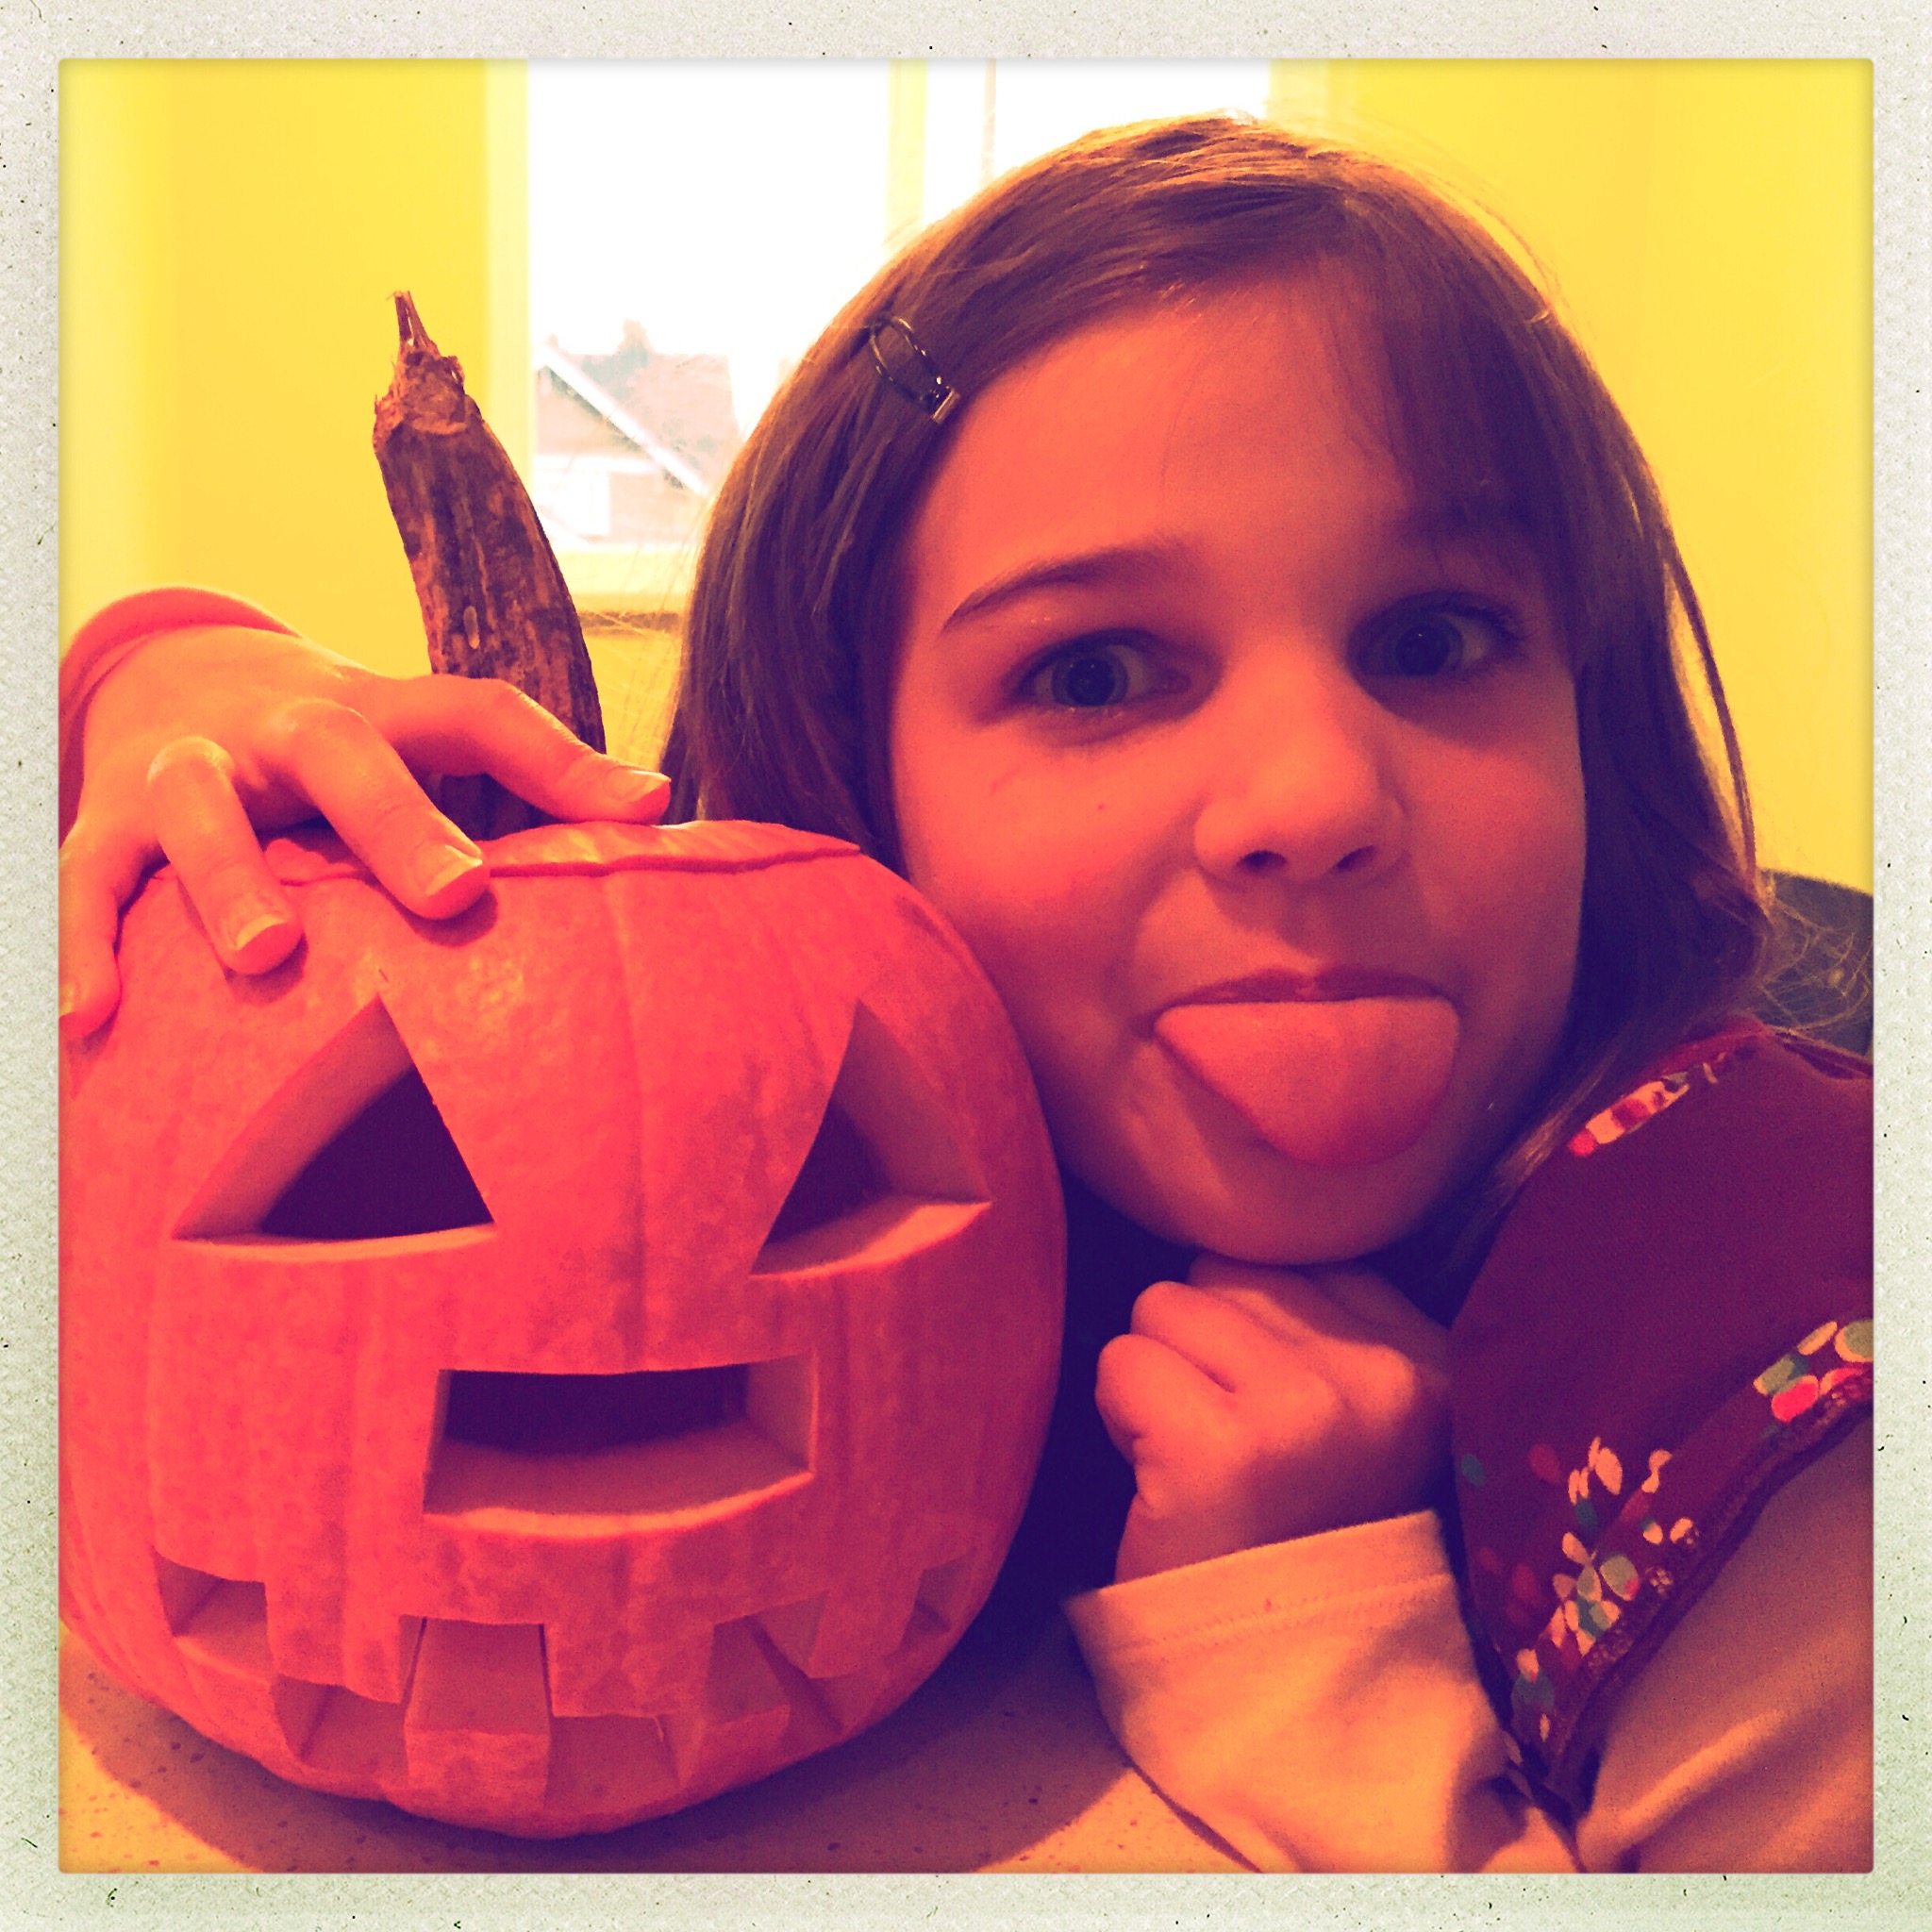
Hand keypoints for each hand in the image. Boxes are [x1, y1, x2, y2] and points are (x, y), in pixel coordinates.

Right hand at [60, 623, 671, 1039]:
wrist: (172, 671)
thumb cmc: (336, 746)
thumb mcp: (423, 741)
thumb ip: (534, 775)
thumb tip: (662, 809)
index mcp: (378, 712)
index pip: (480, 711)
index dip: (559, 758)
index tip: (640, 812)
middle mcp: (283, 727)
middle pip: (341, 752)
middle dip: (395, 819)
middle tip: (456, 892)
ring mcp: (188, 768)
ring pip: (200, 810)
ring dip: (232, 879)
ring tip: (266, 957)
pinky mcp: (107, 820)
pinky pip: (87, 878)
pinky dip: (83, 941)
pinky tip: (92, 1019)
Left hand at [1094, 1253, 1449, 1583]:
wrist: (1290, 1692)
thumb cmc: (1307, 1542)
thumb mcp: (1364, 1424)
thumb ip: (1327, 1328)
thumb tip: (1226, 1238)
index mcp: (1433, 1363)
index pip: (1298, 1257)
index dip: (1252, 1324)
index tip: (1262, 1407)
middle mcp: (1383, 1377)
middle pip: (1226, 1272)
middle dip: (1201, 1344)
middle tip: (1225, 1440)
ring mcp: (1306, 1408)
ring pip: (1166, 1305)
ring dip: (1155, 1375)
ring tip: (1195, 1456)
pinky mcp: (1222, 1448)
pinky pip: (1125, 1362)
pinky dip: (1120, 1414)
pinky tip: (1163, 1478)